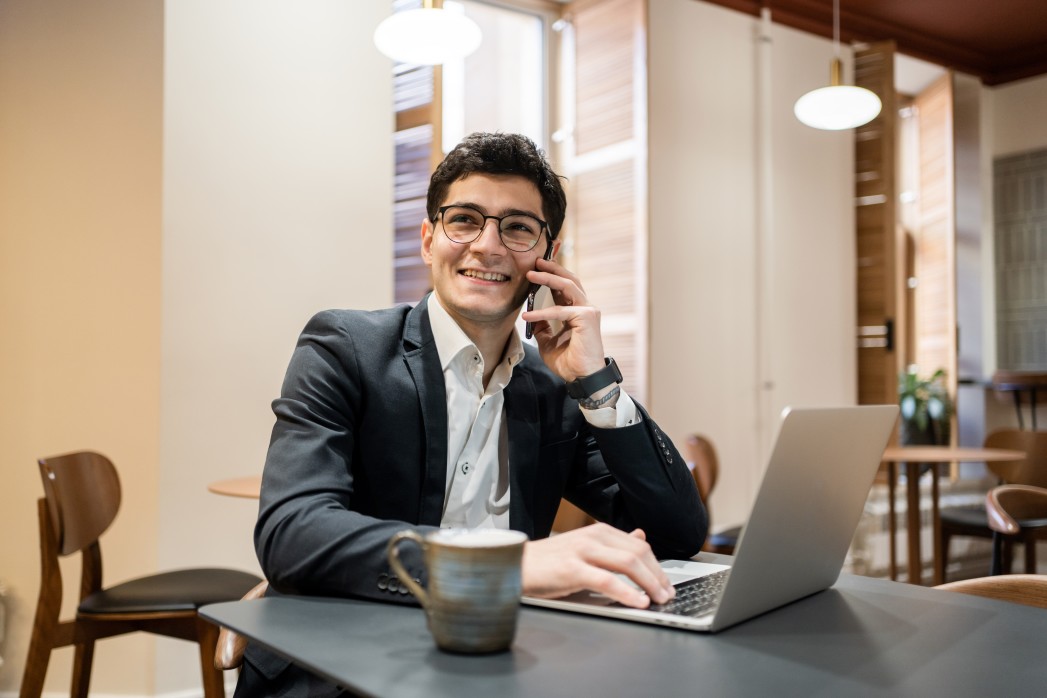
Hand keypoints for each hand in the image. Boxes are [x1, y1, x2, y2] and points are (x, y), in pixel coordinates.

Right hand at [521, 524, 674, 607]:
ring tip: (658, 599)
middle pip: (638, 553)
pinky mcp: (572, 569)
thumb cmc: (550, 561)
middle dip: (658, 576)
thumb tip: (640, 535)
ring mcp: (582, 551)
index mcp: (599, 531)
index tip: (666, 583)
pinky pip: (607, 581)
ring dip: (649, 584)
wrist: (517, 565)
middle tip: (667, 594)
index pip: (639, 546)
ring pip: (627, 564)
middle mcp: (593, 536)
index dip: (657, 566)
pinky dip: (627, 593)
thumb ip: (613, 543)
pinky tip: (637, 602)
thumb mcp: (585, 546)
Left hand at [522, 257, 606, 381]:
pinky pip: (559, 311)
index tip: (536, 268)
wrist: (582, 378)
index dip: (551, 276)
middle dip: (552, 268)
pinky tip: (527, 316)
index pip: (565, 288)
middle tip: (535, 261)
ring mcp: (588, 311)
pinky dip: (541, 313)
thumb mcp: (548, 342)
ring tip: (531, 274)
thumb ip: (542, 328)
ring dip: (548, 278)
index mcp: (577, 312)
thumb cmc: (569, 363)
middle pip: (569, 280)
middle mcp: (585, 308)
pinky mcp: (586, 318)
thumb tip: (531, 317)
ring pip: (567, 286)